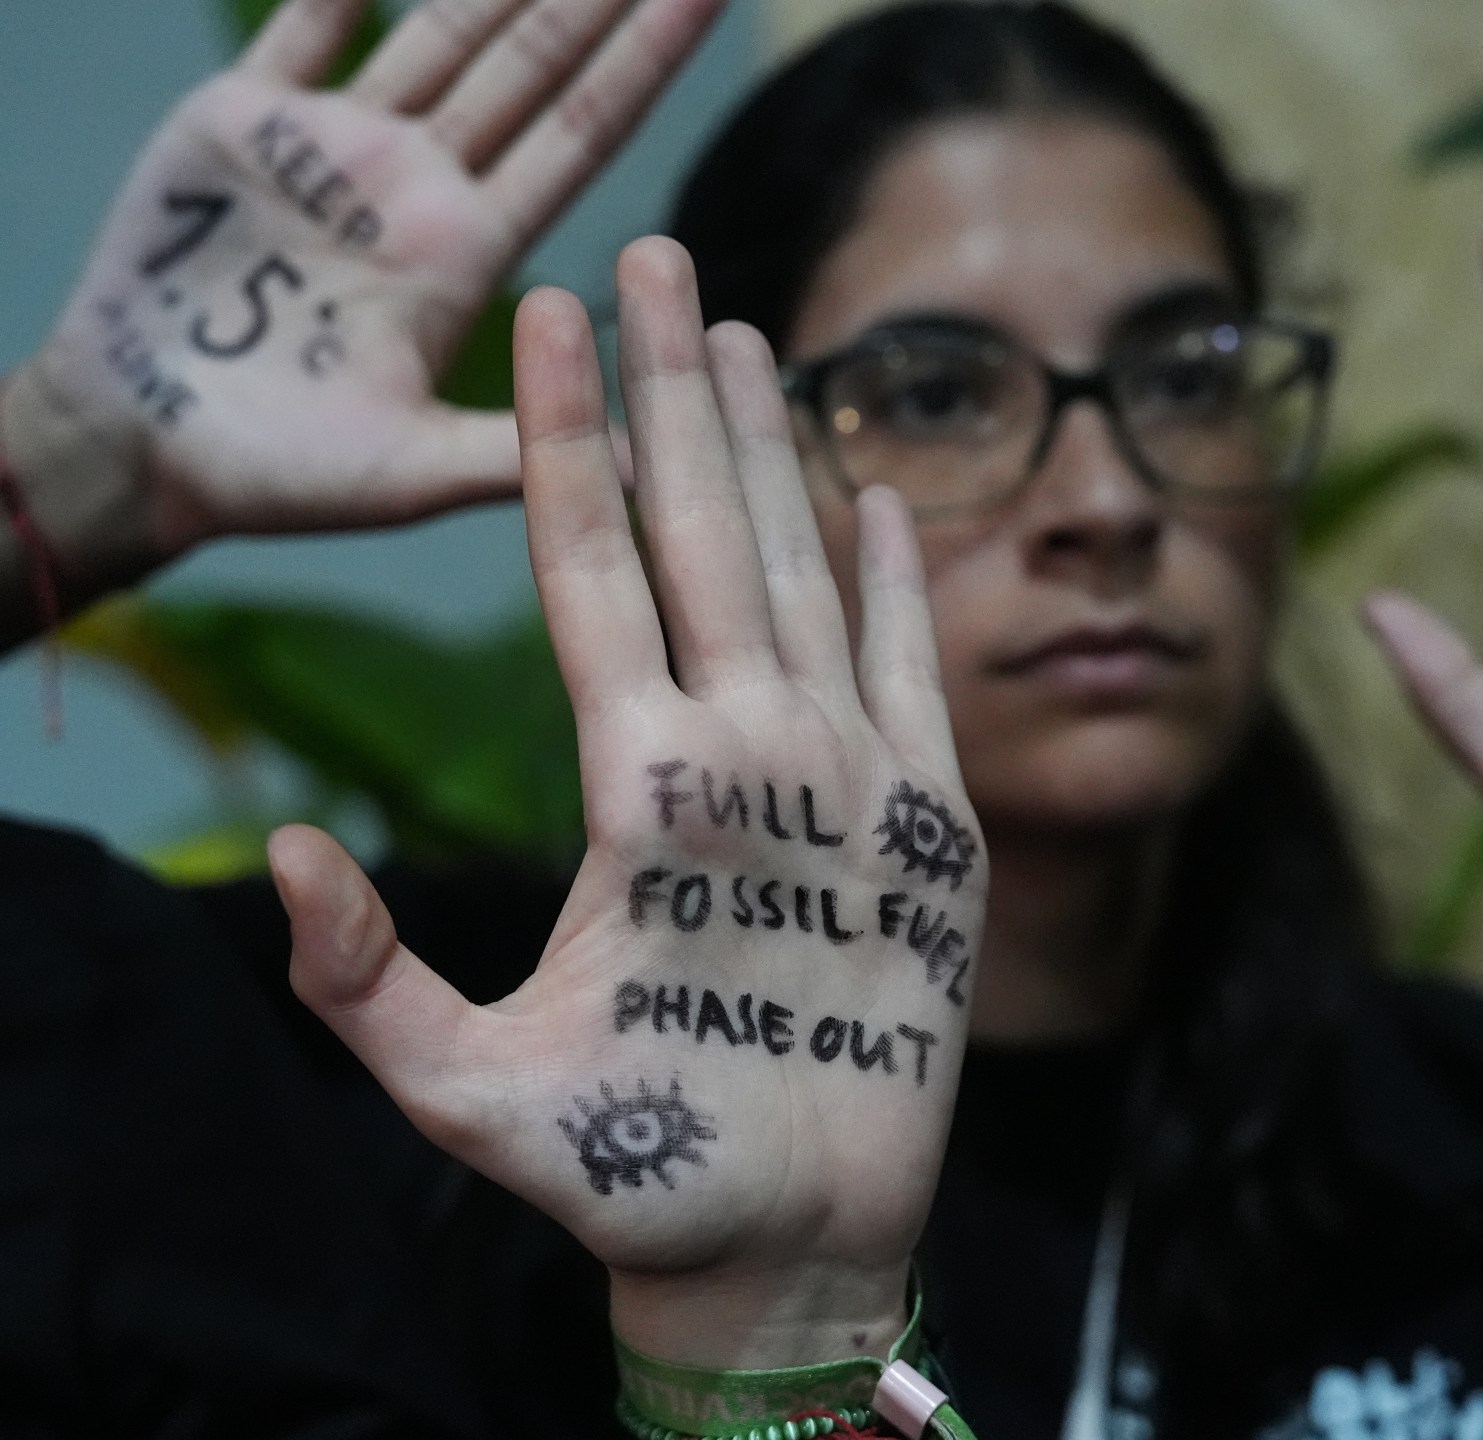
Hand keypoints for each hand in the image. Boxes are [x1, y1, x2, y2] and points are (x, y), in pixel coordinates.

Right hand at [9, 0, 718, 552]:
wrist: (141, 449)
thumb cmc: (280, 478)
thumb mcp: (410, 473)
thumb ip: (512, 453)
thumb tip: (643, 466)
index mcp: (468, 254)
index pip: (581, 136)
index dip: (642, 63)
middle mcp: (418, 187)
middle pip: (529, 67)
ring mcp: (336, 147)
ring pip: (436, 29)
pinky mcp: (242, 122)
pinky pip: (305, 22)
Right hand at [267, 241, 985, 1366]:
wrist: (812, 1237)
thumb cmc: (629, 1169)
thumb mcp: (464, 1092)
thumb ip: (358, 981)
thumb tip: (268, 850)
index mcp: (641, 794)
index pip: (587, 571)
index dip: (564, 430)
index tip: (556, 312)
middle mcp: (760, 755)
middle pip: (702, 530)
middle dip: (668, 382)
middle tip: (655, 251)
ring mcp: (863, 777)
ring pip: (809, 570)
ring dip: (767, 443)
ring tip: (739, 326)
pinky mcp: (940, 820)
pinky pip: (917, 661)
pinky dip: (897, 569)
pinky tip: (875, 487)